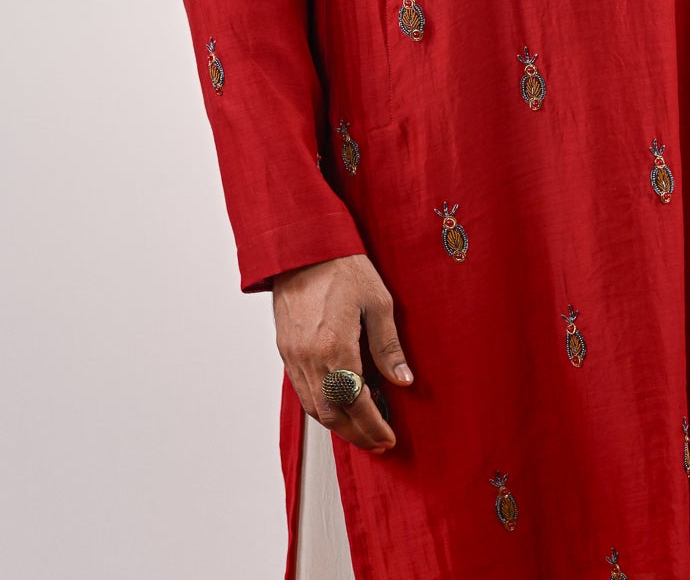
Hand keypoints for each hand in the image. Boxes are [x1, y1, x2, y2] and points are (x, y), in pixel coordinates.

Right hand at [272, 252, 414, 451]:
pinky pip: (302, 391)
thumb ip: (388, 346)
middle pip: (332, 415)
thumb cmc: (342, 267)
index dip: (374, 426)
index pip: (357, 404)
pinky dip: (321, 406)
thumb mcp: (377, 302)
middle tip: (378, 441)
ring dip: (338, 424)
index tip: (388, 438)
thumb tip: (403, 380)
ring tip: (362, 427)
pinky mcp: (285, 351)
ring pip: (314, 408)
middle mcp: (310, 359)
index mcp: (335, 348)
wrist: (303, 247)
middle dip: (357, 434)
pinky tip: (338, 403)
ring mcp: (294, 357)